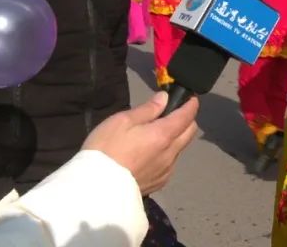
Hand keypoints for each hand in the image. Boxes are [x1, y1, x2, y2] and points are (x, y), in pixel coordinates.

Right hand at [82, 91, 198, 194]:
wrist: (95, 188)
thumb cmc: (106, 149)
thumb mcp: (122, 121)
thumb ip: (147, 109)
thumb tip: (165, 98)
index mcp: (164, 135)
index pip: (187, 116)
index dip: (191, 104)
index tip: (189, 97)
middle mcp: (170, 154)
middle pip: (190, 132)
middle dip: (187, 120)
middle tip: (173, 114)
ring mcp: (166, 171)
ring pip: (179, 149)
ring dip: (175, 139)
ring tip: (156, 135)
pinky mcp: (158, 184)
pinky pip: (169, 165)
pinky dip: (166, 155)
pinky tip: (150, 155)